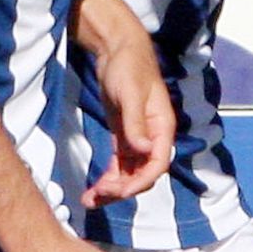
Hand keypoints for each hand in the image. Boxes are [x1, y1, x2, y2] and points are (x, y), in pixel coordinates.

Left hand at [82, 33, 174, 207]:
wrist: (119, 49)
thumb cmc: (129, 67)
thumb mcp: (131, 94)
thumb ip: (136, 123)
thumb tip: (145, 151)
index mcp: (163, 127)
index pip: (158, 164)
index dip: (141, 182)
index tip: (120, 192)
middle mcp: (153, 137)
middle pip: (143, 174)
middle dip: (123, 189)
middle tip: (98, 196)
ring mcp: (138, 138)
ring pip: (130, 174)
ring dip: (113, 190)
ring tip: (89, 201)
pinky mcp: (123, 136)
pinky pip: (119, 165)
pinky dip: (108, 179)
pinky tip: (93, 190)